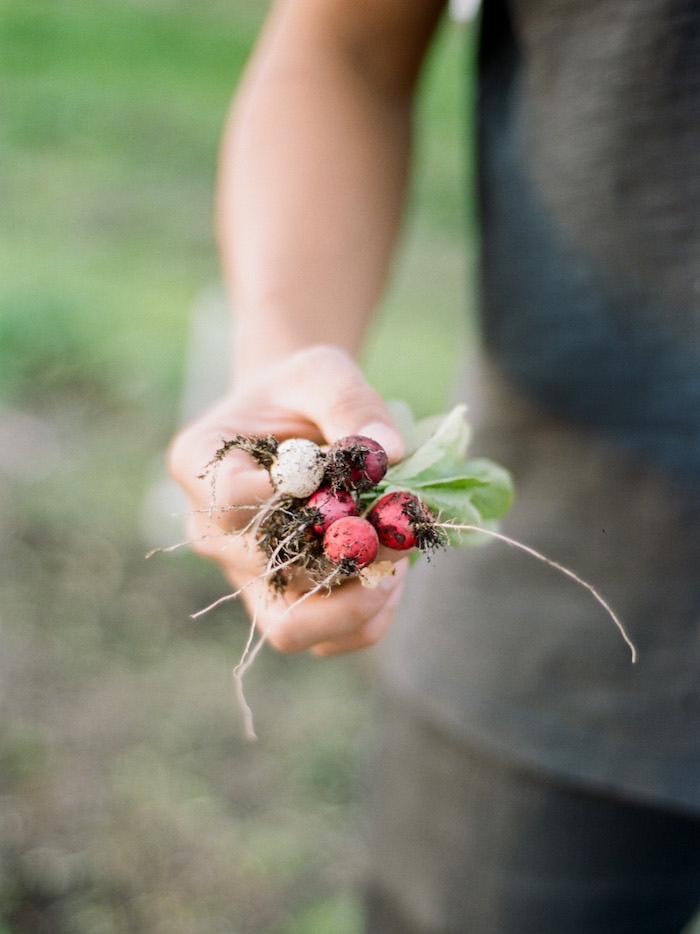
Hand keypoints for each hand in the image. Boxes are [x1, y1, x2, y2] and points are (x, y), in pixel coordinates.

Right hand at [168, 345, 408, 655]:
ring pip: (291, 626)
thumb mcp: (322, 373)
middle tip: (400, 524)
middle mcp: (211, 531)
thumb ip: (349, 402)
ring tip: (399, 557)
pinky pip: (324, 639)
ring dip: (357, 600)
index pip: (234, 499)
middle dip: (343, 553)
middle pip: (267, 568)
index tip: (349, 470)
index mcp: (201, 465)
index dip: (297, 496)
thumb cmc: (301, 393)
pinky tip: (394, 576)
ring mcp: (243, 575)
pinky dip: (367, 619)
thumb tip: (388, 452)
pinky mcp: (283, 603)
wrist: (297, 422)